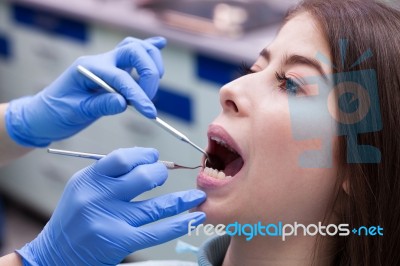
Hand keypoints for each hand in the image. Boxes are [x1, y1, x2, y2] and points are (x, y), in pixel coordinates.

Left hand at [5, 36, 165, 146]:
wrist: (44, 115)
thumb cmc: (55, 113)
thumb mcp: (75, 112)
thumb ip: (100, 105)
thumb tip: (124, 102)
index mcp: (88, 69)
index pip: (121, 78)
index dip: (138, 95)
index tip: (149, 112)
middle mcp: (100, 61)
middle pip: (133, 51)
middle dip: (149, 72)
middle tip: (149, 98)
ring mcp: (107, 63)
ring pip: (135, 48)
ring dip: (151, 62)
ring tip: (153, 85)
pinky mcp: (113, 71)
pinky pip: (132, 54)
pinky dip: (148, 49)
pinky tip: (160, 43)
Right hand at [16, 147, 205, 264]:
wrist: (55, 254)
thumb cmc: (74, 217)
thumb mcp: (83, 187)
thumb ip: (111, 173)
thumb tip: (148, 161)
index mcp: (90, 179)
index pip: (124, 158)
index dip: (145, 155)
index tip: (154, 157)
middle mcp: (99, 198)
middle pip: (143, 178)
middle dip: (161, 173)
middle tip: (164, 175)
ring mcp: (110, 221)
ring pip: (156, 206)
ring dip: (182, 200)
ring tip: (197, 196)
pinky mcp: (119, 242)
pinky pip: (157, 231)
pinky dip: (180, 224)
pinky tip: (194, 218)